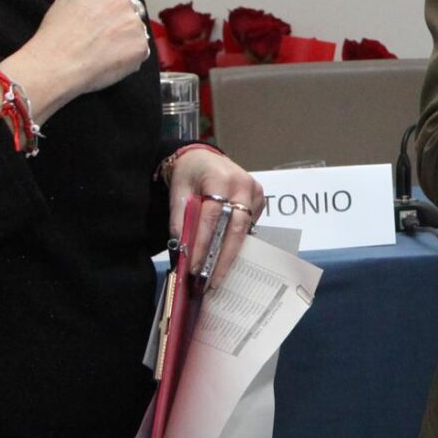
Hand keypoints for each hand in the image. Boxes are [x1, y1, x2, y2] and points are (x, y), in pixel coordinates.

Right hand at [0, 0, 150, 122]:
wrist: (57, 65)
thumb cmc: (55, 37)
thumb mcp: (64, 2)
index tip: (108, 5)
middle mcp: (121, 0)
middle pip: (132, 2)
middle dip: (124, 13)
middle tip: (108, 30)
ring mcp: (134, 22)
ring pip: (137, 26)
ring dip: (127, 34)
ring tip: (104, 49)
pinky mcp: (141, 44)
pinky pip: (139, 48)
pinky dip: (129, 54)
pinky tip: (109, 60)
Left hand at [166, 147, 267, 281]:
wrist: (203, 157)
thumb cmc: (189, 173)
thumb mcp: (178, 192)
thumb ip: (180, 218)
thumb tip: (183, 248)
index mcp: (220, 179)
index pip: (212, 218)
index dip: (203, 244)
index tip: (195, 266)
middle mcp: (243, 185)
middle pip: (235, 227)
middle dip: (223, 257)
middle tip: (213, 280)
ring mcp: (255, 192)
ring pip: (244, 229)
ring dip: (230, 253)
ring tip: (218, 275)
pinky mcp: (260, 199)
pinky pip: (249, 225)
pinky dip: (237, 242)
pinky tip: (226, 257)